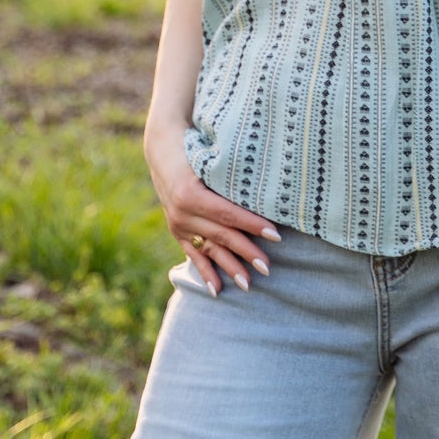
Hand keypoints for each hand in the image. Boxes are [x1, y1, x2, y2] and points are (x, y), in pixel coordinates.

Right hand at [146, 129, 281, 295]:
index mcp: (190, 193)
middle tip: (268, 267)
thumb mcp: (209, 158)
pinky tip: (218, 289)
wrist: (162, 150)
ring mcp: (178, 224)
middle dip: (246, 252)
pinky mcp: (177, 232)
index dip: (252, 225)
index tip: (276, 235)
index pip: (228, 213)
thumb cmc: (195, 148)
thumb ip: (231, 175)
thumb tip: (266, 186)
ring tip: (248, 284)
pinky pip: (193, 255)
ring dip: (229, 267)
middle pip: (220, 235)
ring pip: (209, 249)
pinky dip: (205, 272)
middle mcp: (182, 212)